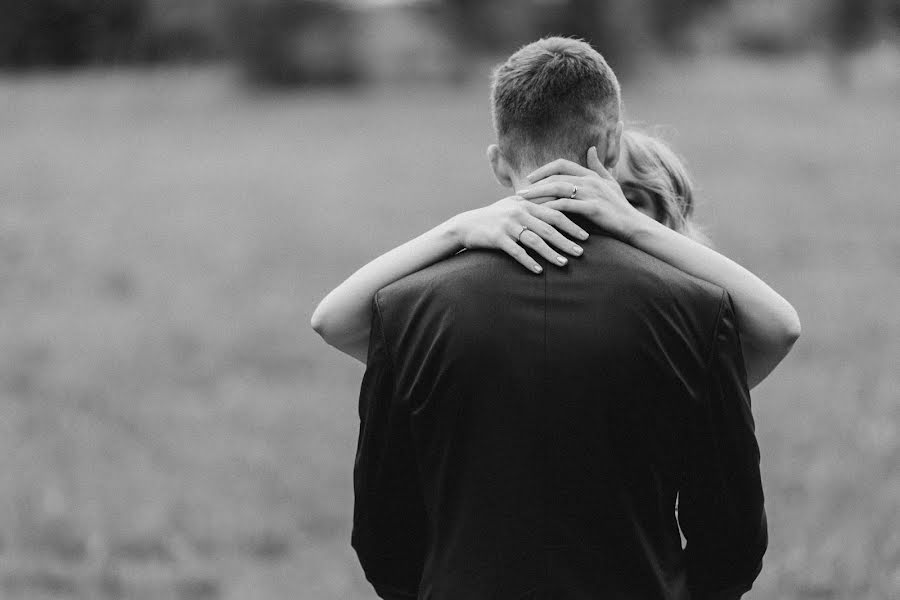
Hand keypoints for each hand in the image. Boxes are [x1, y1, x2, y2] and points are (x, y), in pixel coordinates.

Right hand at [448, 196, 588, 272]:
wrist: (467, 225)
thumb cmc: (495, 217)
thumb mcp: (514, 205)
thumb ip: (535, 205)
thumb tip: (560, 209)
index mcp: (527, 203)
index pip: (555, 212)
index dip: (572, 224)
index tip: (586, 235)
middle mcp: (519, 212)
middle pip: (548, 227)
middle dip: (567, 240)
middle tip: (581, 251)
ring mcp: (508, 225)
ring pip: (535, 240)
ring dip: (551, 253)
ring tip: (564, 263)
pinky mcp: (497, 238)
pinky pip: (516, 251)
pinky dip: (528, 261)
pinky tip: (538, 271)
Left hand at [516, 147, 646, 240]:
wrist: (634, 225)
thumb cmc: (620, 206)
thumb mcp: (610, 183)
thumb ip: (598, 166)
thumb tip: (590, 149)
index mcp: (591, 174)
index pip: (562, 164)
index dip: (543, 170)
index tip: (529, 178)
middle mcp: (590, 180)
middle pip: (556, 176)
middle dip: (535, 183)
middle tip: (519, 192)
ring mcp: (592, 193)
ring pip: (558, 188)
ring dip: (538, 194)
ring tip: (524, 201)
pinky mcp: (593, 208)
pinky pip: (567, 205)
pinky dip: (550, 208)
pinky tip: (539, 213)